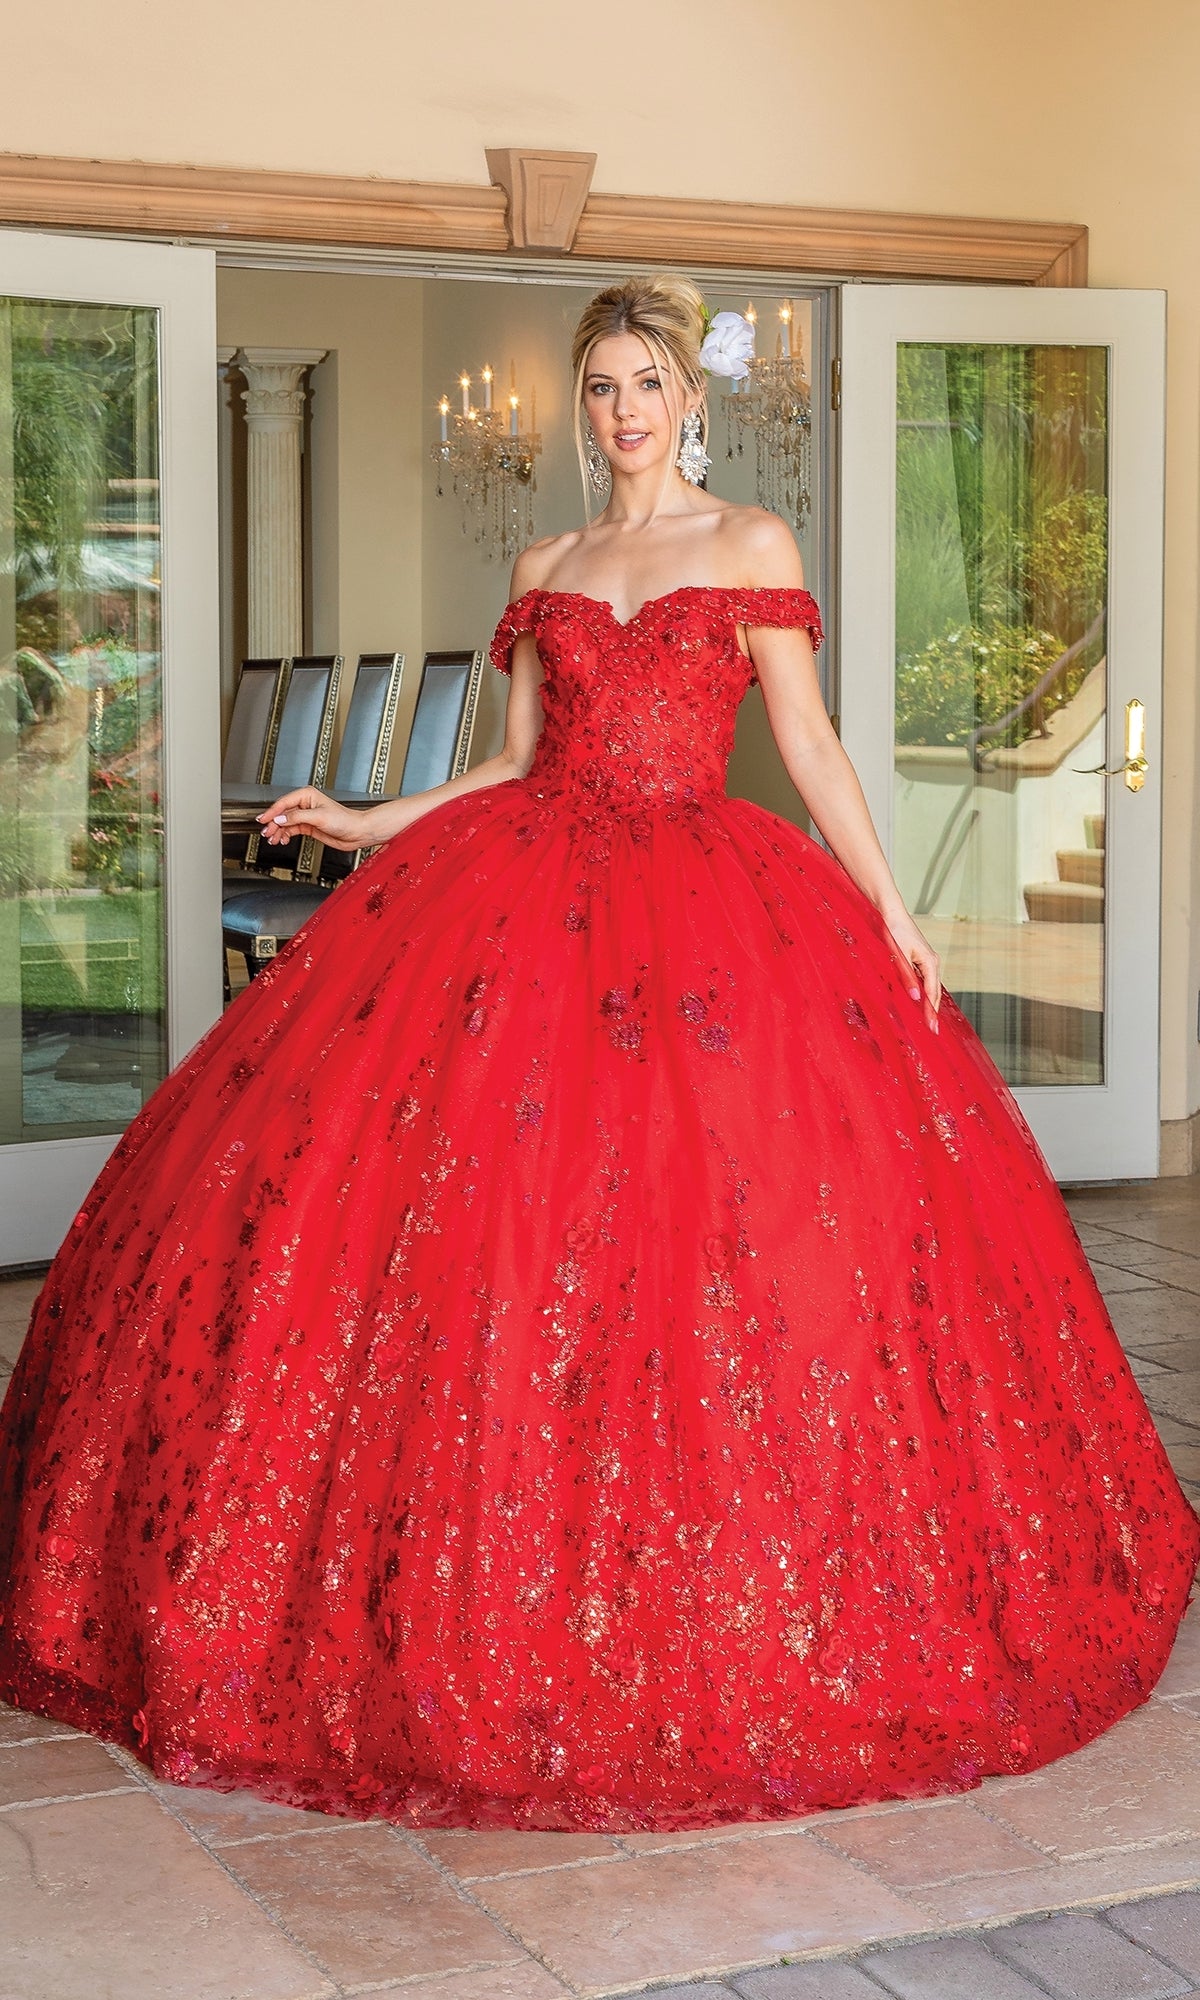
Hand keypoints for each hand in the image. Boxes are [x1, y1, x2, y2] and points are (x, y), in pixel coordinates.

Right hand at [256, 788, 374, 852]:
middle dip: (273, 824)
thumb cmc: (344, 820)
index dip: (272, 812)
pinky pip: (291, 829)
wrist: (356, 832)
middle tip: (266, 833)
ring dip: (278, 831)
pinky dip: (285, 835)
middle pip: (282, 814)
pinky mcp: (308, 826)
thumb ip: (297, 817)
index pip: (283, 803)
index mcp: (307, 795)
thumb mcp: (318, 817)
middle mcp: (305, 804)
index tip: (263, 819)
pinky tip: (282, 839)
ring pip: (285, 823)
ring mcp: (306, 816)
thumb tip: (280, 819)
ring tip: (273, 839)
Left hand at [878, 904, 941, 1033]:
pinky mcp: (920, 959)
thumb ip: (906, 977)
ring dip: (929, 1003)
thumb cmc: (894, 931)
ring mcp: (927, 960)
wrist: (891, 913)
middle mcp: (932, 962)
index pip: (932, 993)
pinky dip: (923, 993)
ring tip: (928, 1021)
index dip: (931, 1012)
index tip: (932, 1028)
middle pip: (934, 992)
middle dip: (933, 1011)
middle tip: (933, 1031)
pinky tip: (919, 1002)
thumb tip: (915, 998)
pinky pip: (924, 980)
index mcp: (930, 962)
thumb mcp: (899, 956)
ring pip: (930, 987)